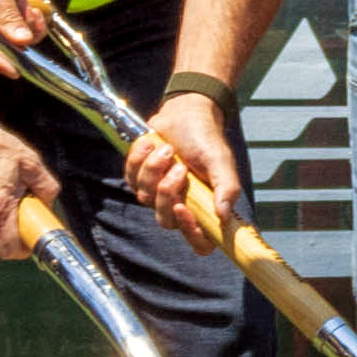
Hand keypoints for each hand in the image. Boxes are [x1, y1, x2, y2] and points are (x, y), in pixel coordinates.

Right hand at [0, 0, 40, 74]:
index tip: (14, 66)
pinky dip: (25, 33)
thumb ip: (8, 14)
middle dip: (11, 46)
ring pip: (0, 53)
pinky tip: (30, 13)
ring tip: (29, 11)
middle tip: (30, 28)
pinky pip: (8, 46)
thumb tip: (21, 41)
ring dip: (21, 36)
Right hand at [0, 108, 59, 250]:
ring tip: (6, 188)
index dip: (25, 247)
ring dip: (2, 216)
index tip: (34, 236)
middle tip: (23, 205)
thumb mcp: (30, 162)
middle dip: (16, 228)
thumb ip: (46, 187)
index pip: (11, 249)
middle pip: (2, 239)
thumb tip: (48, 202)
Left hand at [132, 91, 238, 223]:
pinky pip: (130, 178)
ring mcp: (156, 194)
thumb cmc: (206, 139)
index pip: (199, 242)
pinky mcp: (138, 178)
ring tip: (168, 148)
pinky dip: (140, 158)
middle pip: (165, 221)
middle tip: (179, 168)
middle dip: (167, 192)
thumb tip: (224, 215)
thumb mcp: (221, 161)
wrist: (185, 114)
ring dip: (154, 169)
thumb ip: (227, 188)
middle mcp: (180, 205)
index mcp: (204, 207)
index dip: (191, 233)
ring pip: (144, 196)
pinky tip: (153, 144)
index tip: (182, 207)